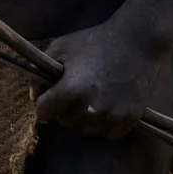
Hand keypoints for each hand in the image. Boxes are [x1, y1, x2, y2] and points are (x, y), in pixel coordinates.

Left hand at [34, 18, 167, 136]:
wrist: (138, 40)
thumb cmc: (96, 40)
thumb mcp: (61, 47)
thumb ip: (40, 73)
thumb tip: (34, 97)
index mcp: (70, 90)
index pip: (43, 112)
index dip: (43, 103)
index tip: (49, 96)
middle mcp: (90, 108)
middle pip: (65, 121)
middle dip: (64, 109)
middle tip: (74, 92)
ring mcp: (111, 115)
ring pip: (86, 130)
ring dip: (84, 118)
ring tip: (91, 98)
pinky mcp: (129, 118)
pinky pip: (109, 133)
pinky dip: (105, 124)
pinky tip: (107, 105)